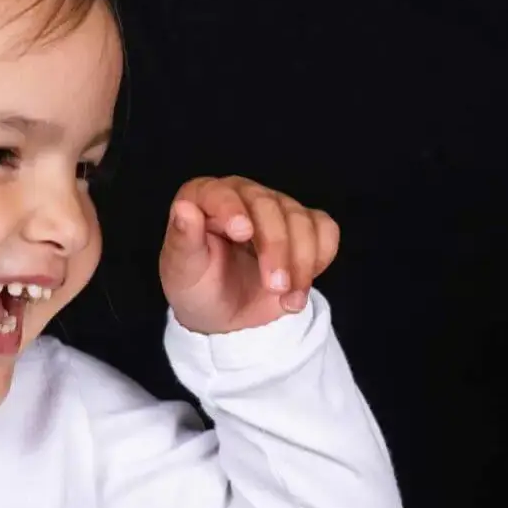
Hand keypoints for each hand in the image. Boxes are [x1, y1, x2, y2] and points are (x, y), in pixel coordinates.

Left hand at [159, 176, 339, 333]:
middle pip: (270, 207)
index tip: (242, 233)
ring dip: (301, 263)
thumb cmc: (197, 287)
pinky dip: (320, 259)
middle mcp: (244, 195)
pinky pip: (326, 232)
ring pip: (303, 221)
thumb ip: (183, 240)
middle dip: (276, 248)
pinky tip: (300, 286)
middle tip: (274, 286)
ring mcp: (277, 209)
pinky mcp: (304, 227)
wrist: (224, 313)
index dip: (232, 209)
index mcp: (206, 198)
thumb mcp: (181, 271)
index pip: (222, 193)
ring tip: (287, 299)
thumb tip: (184, 209)